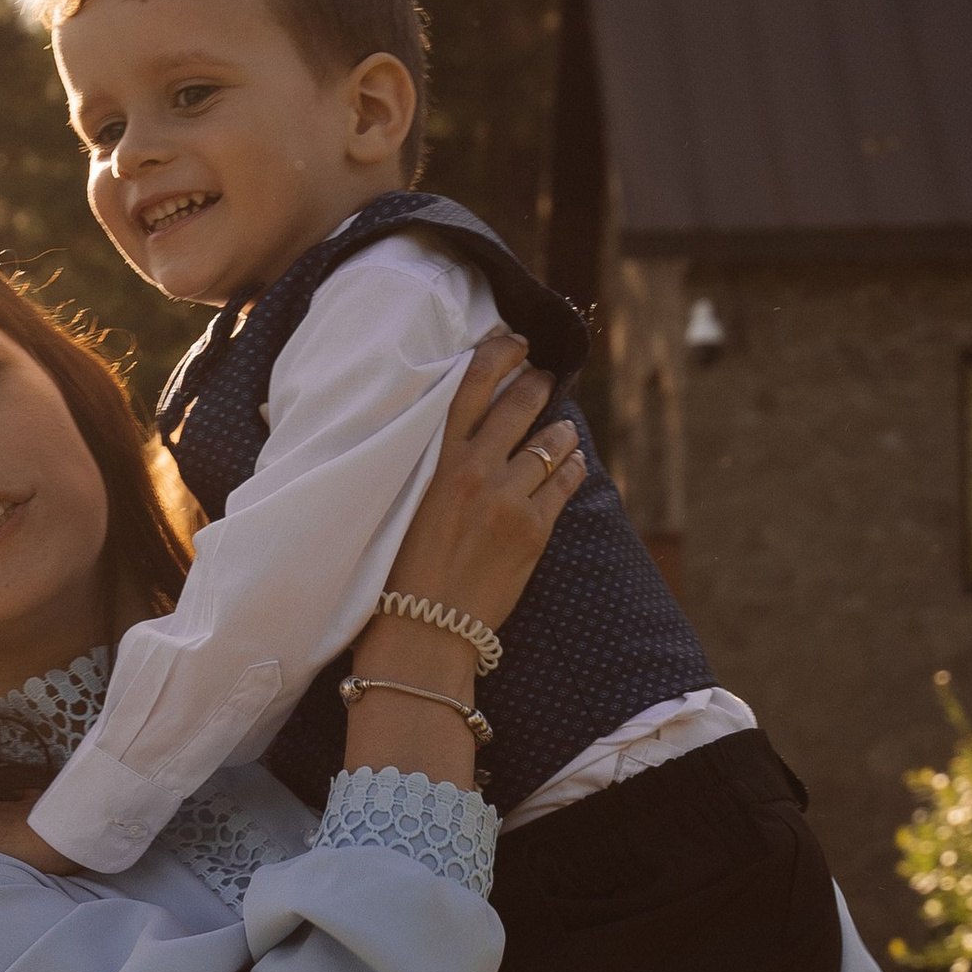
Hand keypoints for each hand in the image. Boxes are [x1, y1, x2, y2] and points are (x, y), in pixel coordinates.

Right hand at [367, 335, 586, 657]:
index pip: (472, 383)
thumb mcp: (401, 502)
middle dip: (539, 383)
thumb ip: (428, 463)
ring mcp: (507, 499)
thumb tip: (453, 431)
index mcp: (434, 459)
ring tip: (562, 430)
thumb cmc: (398, 570)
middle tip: (544, 379)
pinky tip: (573, 465)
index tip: (514, 342)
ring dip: (561, 430)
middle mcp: (473, 470)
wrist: (423, 629)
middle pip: (520, 403)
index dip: (499, 353)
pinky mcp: (533, 530)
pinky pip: (567, 483)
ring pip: (552, 443)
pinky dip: (574, 468)